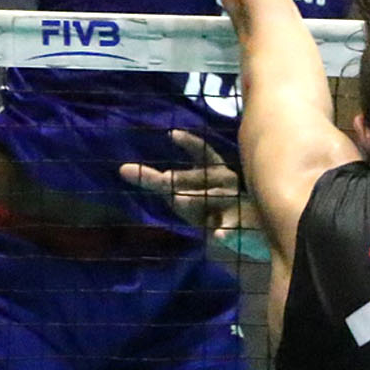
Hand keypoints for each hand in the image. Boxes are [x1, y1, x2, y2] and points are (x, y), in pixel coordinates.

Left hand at [119, 131, 265, 259]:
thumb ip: (154, 182)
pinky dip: (225, 231)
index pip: (203, 152)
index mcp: (214, 170)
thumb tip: (121, 169)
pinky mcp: (238, 227)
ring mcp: (234, 203)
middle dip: (181, 179)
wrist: (248, 234)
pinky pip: (231, 228)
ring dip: (195, 198)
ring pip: (211, 197)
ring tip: (178, 200)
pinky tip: (218, 235)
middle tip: (162, 180)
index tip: (172, 134)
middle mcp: (226, 181)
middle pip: (200, 176)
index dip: (189, 142)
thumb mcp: (181, 195)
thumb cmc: (210, 209)